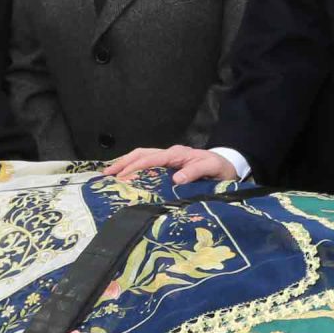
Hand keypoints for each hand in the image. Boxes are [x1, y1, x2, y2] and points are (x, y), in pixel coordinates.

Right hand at [105, 145, 237, 186]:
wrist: (227, 166)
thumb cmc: (219, 168)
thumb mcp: (211, 168)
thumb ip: (196, 171)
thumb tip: (176, 179)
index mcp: (177, 154)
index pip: (152, 159)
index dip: (136, 167)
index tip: (122, 177)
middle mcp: (169, 154)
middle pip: (141, 154)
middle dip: (123, 163)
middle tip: (106, 175)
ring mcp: (167, 158)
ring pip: (141, 156)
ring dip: (125, 164)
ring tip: (109, 175)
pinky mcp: (167, 164)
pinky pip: (147, 163)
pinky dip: (133, 167)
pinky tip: (124, 177)